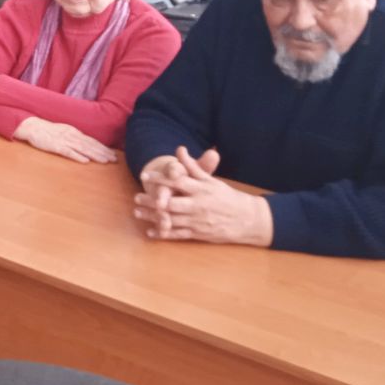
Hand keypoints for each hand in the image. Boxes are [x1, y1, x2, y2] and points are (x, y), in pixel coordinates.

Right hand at [14, 116, 115, 163]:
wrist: (32, 127)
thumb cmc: (47, 131)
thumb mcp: (64, 131)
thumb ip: (75, 137)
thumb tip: (86, 145)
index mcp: (74, 132)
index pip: (91, 141)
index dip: (103, 147)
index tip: (113, 154)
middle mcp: (71, 135)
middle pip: (90, 145)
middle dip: (103, 152)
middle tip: (115, 159)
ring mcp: (64, 141)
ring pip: (82, 148)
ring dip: (95, 155)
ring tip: (105, 161)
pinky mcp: (55, 146)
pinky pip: (68, 152)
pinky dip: (77, 156)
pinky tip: (85, 161)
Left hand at [133, 146, 271, 245]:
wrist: (248, 220)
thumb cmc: (228, 197)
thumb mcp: (212, 180)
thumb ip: (193, 166)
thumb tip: (180, 149)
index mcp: (201, 190)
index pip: (177, 181)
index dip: (160, 178)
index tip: (145, 175)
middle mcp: (198, 205)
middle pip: (170, 203)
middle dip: (151, 200)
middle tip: (136, 197)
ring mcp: (197, 221)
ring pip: (171, 219)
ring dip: (152, 216)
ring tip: (137, 212)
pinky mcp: (199, 234)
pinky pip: (178, 234)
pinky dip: (163, 233)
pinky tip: (151, 232)